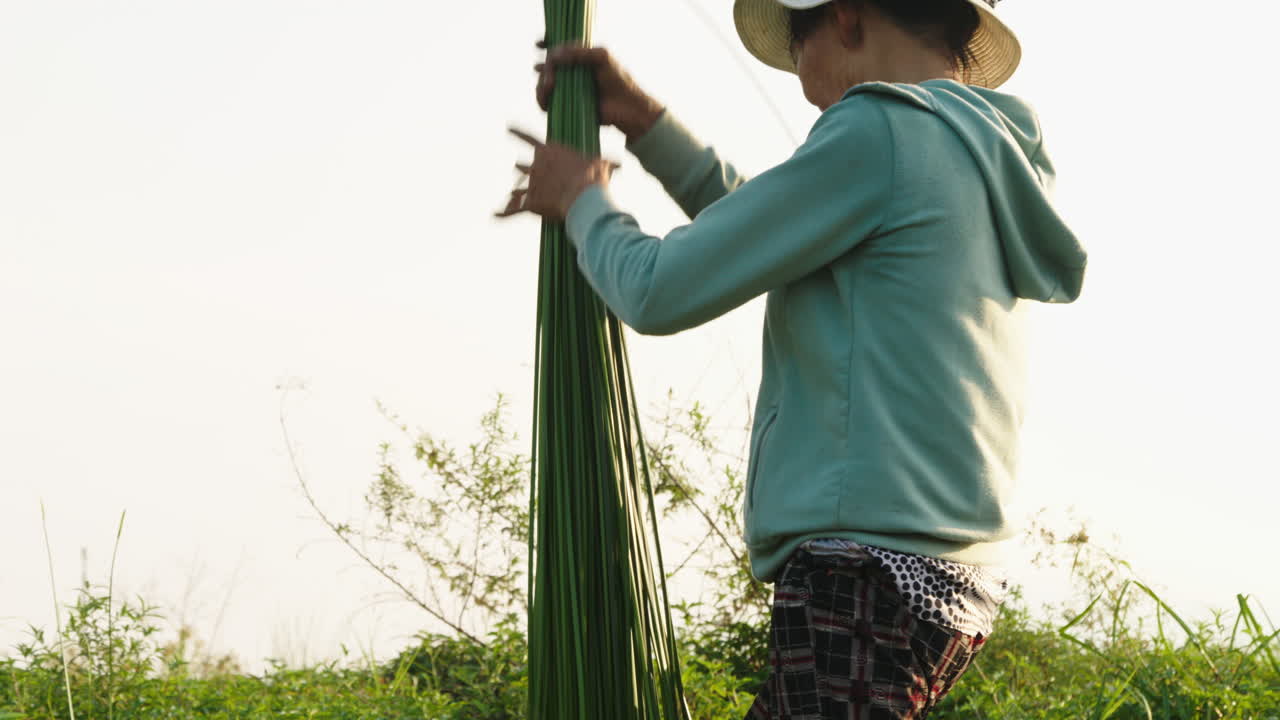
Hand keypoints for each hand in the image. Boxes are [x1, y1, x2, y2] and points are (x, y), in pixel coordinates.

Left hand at [495, 128, 619, 221]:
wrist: (585, 197)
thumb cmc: (595, 178)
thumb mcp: (603, 165)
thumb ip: (607, 163)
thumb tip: (620, 164)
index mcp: (550, 150)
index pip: (528, 138)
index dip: (516, 132)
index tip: (506, 127)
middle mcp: (536, 165)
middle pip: (523, 165)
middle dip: (523, 169)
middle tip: (521, 168)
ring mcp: (531, 184)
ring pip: (518, 186)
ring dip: (517, 190)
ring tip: (513, 193)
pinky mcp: (530, 203)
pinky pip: (513, 209)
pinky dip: (503, 213)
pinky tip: (493, 216)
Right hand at [536, 41, 663, 141]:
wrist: (627, 107)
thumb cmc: (619, 80)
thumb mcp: (602, 57)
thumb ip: (579, 52)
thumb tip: (553, 55)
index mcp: (580, 59)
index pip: (558, 50)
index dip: (546, 45)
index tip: (539, 44)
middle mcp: (572, 74)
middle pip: (547, 67)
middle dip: (545, 68)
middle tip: (551, 76)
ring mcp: (568, 91)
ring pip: (543, 85)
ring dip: (541, 84)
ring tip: (549, 86)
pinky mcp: (567, 107)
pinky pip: (547, 103)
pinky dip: (542, 100)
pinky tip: (546, 100)